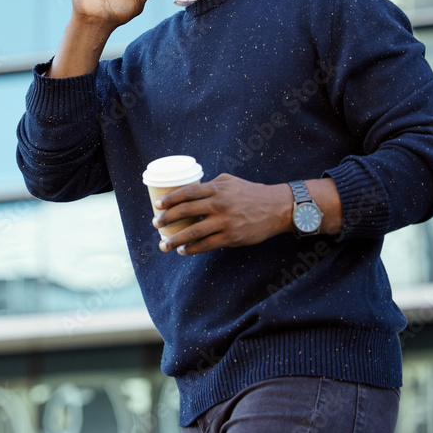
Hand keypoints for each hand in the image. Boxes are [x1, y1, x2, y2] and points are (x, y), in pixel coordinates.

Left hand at [153, 174, 292, 254]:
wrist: (277, 207)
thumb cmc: (251, 192)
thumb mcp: (230, 181)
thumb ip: (210, 185)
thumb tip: (189, 191)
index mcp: (216, 188)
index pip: (186, 192)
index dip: (169, 199)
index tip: (157, 205)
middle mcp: (219, 204)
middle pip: (185, 211)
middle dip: (167, 219)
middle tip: (155, 224)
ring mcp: (225, 222)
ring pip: (193, 232)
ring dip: (175, 240)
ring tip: (163, 244)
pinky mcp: (232, 237)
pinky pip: (207, 245)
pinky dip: (192, 249)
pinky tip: (183, 251)